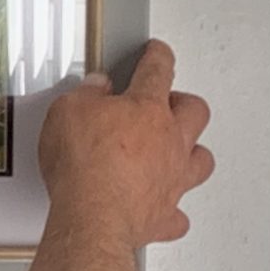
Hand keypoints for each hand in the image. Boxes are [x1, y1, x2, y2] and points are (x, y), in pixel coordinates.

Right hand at [38, 40, 214, 246]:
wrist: (92, 218)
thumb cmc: (84, 166)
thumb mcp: (68, 111)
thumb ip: (85, 95)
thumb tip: (94, 88)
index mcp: (147, 108)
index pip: (158, 70)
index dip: (157, 56)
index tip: (157, 52)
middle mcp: (169, 142)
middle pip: (195, 110)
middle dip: (184, 102)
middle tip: (171, 101)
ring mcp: (172, 179)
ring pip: (201, 160)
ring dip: (193, 153)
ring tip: (182, 150)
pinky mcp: (163, 215)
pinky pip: (178, 214)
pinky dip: (173, 210)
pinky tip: (167, 208)